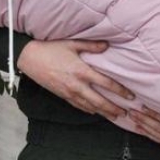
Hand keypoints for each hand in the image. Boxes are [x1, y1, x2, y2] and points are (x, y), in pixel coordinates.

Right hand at [17, 39, 133, 118]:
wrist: (29, 58)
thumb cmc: (51, 48)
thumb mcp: (73, 44)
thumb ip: (92, 46)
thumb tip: (107, 45)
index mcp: (82, 71)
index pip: (106, 83)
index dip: (120, 90)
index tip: (131, 95)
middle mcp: (77, 85)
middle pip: (100, 101)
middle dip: (113, 108)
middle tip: (125, 113)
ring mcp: (69, 92)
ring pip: (90, 106)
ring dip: (103, 112)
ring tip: (114, 116)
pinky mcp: (62, 95)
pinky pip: (78, 106)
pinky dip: (88, 110)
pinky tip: (95, 112)